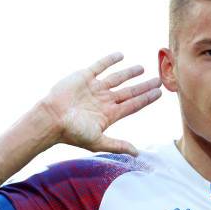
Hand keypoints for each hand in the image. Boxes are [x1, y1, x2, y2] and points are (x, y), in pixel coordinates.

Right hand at [39, 52, 161, 155]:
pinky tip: (121, 55)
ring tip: (142, 68)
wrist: (51, 118)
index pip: (133, 105)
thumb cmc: (73, 132)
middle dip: (143, 86)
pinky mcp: (84, 77)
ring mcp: (94, 88)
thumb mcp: (98, 141)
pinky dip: (110, 60)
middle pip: (129, 91)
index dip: (146, 99)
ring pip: (117, 78)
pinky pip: (99, 66)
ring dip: (129, 73)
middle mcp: (104, 100)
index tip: (159, 93)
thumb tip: (137, 153)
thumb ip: (118, 145)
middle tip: (158, 80)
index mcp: (109, 114)